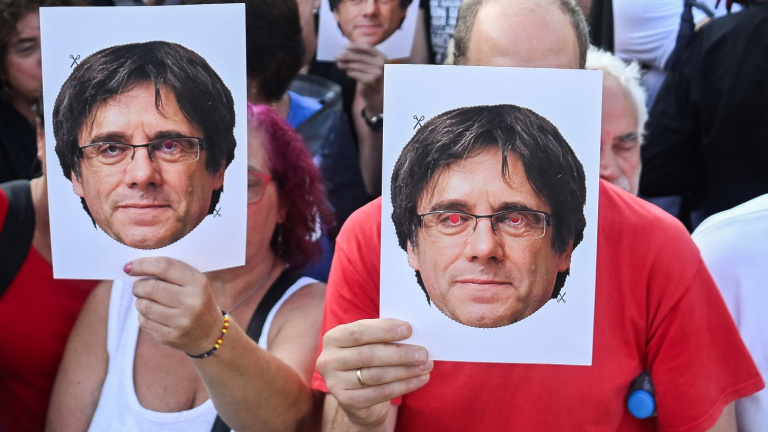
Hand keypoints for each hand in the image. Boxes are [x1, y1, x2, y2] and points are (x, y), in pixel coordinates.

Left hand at [125, 257, 222, 355]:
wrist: (210, 333)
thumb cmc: (195, 299)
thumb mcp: (193, 282)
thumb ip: (169, 272)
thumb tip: (134, 267)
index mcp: (198, 283)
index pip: (165, 267)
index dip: (143, 265)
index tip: (129, 266)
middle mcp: (191, 302)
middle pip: (150, 288)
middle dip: (138, 286)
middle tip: (139, 286)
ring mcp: (181, 322)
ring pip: (144, 306)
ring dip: (140, 301)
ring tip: (148, 301)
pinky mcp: (170, 337)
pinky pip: (144, 322)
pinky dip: (143, 316)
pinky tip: (154, 315)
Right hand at [316, 319, 432, 427]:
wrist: (358, 395)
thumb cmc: (368, 359)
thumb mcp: (369, 343)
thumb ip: (383, 336)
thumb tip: (413, 333)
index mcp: (333, 338)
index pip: (358, 331)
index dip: (384, 330)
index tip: (408, 329)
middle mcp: (328, 360)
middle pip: (368, 355)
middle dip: (400, 353)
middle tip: (423, 353)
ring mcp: (335, 382)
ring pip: (376, 375)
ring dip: (405, 370)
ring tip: (426, 365)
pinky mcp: (347, 401)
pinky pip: (380, 393)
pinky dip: (404, 385)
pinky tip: (420, 379)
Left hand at [337, 43, 385, 113]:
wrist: (377, 95)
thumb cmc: (372, 77)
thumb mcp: (371, 65)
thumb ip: (363, 56)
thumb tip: (346, 49)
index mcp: (382, 57)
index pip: (368, 48)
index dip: (356, 46)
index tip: (346, 46)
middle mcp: (381, 64)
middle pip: (360, 56)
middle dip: (347, 56)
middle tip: (337, 56)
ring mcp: (377, 72)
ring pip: (357, 65)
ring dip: (346, 64)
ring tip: (339, 64)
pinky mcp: (370, 80)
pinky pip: (356, 74)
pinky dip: (350, 73)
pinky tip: (348, 73)